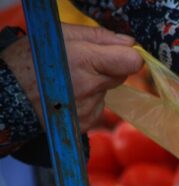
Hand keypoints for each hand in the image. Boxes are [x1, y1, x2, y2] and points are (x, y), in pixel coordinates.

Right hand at [2, 23, 141, 130]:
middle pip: (122, 75)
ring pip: (109, 91)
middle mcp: (90, 86)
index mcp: (85, 59)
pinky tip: (68, 96)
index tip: (120, 53)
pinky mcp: (86, 122)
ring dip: (96, 85)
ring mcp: (89, 107)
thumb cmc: (31, 60)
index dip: (129, 56)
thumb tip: (130, 43)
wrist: (9, 97)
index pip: (131, 62)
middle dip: (109, 68)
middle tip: (84, 64)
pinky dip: (88, 100)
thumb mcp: (60, 35)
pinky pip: (98, 107)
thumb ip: (99, 37)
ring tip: (70, 81)